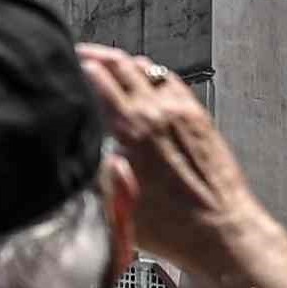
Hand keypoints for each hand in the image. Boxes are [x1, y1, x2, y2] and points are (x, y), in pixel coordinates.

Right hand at [78, 43, 256, 273]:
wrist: (221, 231)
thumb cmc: (174, 228)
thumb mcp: (115, 205)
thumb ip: (93, 173)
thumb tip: (76, 156)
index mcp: (132, 130)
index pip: (98, 78)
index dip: (78, 65)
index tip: (66, 63)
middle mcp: (157, 113)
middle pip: (121, 64)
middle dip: (97, 56)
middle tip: (82, 56)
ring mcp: (181, 112)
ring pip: (147, 69)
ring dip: (124, 63)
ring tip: (110, 65)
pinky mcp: (199, 118)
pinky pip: (172, 82)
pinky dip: (153, 75)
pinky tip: (147, 81)